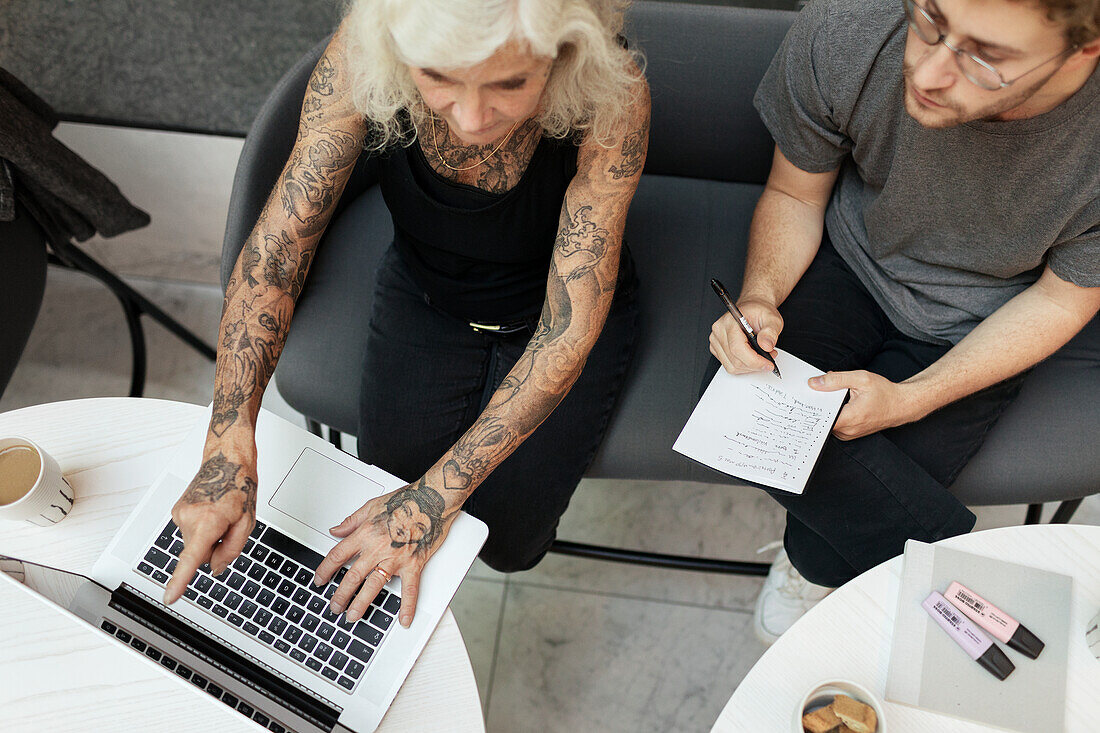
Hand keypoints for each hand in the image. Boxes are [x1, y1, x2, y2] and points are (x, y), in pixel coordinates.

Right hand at [164, 449, 256, 604]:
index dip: (180, 581)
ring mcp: (180, 514)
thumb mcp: (246, 523)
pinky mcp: (176, 511)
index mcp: (208, 522)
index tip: (170, 597)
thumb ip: (232, 550)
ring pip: (193, 543)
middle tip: (227, 528)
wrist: (226, 460)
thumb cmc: (239, 486)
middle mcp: (188, 518)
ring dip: (207, 537)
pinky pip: (190, 531)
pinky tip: (211, 512)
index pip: (190, 559)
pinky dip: (200, 528)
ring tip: (220, 515)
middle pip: (197, 554)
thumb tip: (216, 568)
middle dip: (212, 549)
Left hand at [312, 481, 455, 627]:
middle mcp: (378, 548)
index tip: (320, 580)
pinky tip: (403, 619)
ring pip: (373, 586)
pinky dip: (407, 606)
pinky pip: (409, 589)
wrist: (433, 500)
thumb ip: (352, 521)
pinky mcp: (414, 564)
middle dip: (340, 595)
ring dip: (361, 604)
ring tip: (353, 616)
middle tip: (335, 606)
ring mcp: (396, 558)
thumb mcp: (372, 505)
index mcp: (366, 533)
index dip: (326, 569)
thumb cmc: (406, 500)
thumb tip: (336, 530)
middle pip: (353, 576)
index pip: (338, 555)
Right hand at [709, 297, 782, 374]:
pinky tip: (751, 357)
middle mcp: (719, 331)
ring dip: (750, 367)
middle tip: (769, 359)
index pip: (737, 348)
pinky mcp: (717, 349)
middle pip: (735, 361)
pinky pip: (730, 366)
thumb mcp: (772, 319)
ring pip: (732, 366)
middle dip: (755, 365)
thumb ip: (770, 332)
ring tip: (762, 356)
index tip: (768, 364)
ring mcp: (716, 341)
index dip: (754, 361)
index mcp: (730, 322)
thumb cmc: (759, 312)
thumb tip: (766, 346)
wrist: (753, 310)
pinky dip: (743, 366)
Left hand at [809, 370, 924, 439]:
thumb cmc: (884, 392)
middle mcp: (848, 430)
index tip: (802, 400)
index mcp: (850, 418)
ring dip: (825, 409)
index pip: (821, 418)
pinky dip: (832, 414)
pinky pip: (834, 424)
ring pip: (827, 422)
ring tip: (824, 396)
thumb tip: (814, 383)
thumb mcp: (860, 379)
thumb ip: (835, 380)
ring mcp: (849, 434)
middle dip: (817, 405)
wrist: (901, 405)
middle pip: (822, 419)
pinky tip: (833, 403)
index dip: (810, 408)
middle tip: (809, 393)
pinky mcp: (849, 434)